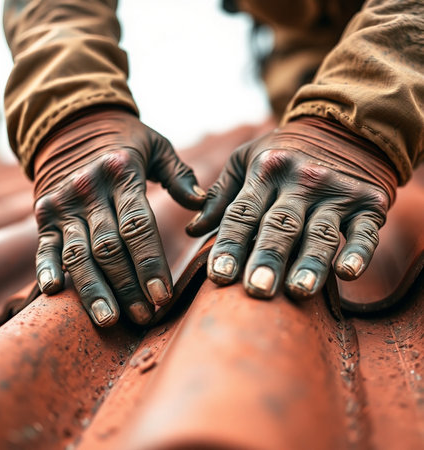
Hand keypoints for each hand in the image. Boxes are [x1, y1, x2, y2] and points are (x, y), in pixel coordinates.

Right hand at [34, 108, 204, 325]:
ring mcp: (63, 203)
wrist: (72, 124)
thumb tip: (203, 203)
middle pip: (109, 247)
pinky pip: (44, 245)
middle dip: (128, 286)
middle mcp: (88, 189)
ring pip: (78, 254)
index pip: (138, 225)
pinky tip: (54, 293)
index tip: (163, 296)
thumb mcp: (156, 145)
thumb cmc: (124, 141)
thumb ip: (180, 174)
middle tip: (144, 316)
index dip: (150, 263)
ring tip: (108, 320)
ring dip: (93, 289)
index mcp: (122, 173)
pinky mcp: (44, 214)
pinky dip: (46, 269)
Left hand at [187, 117, 396, 299]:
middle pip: (280, 225)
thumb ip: (221, 195)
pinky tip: (348, 272)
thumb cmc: (285, 152)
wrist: (345, 127)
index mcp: (265, 172)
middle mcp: (300, 181)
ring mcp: (336, 192)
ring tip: (298, 291)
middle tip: (256, 290)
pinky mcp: (369, 202)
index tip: (219, 277)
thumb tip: (192, 230)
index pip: (243, 213)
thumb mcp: (246, 160)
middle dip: (268, 258)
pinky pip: (366, 230)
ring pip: (320, 232)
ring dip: (309, 262)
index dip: (230, 244)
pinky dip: (359, 251)